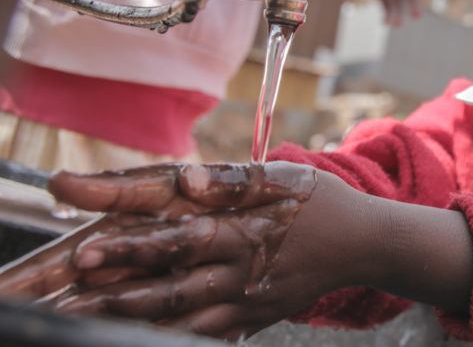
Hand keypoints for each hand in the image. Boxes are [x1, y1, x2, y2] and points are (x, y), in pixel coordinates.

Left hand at [31, 162, 373, 339]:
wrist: (366, 246)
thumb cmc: (323, 203)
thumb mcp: (286, 178)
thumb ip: (236, 180)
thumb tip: (191, 178)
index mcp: (246, 232)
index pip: (180, 236)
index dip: (131, 239)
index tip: (83, 239)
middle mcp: (243, 273)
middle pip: (173, 288)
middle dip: (119, 292)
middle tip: (71, 295)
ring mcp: (248, 302)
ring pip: (184, 320)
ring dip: (135, 321)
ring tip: (87, 321)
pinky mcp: (254, 319)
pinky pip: (208, 336)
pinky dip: (174, 339)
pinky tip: (141, 339)